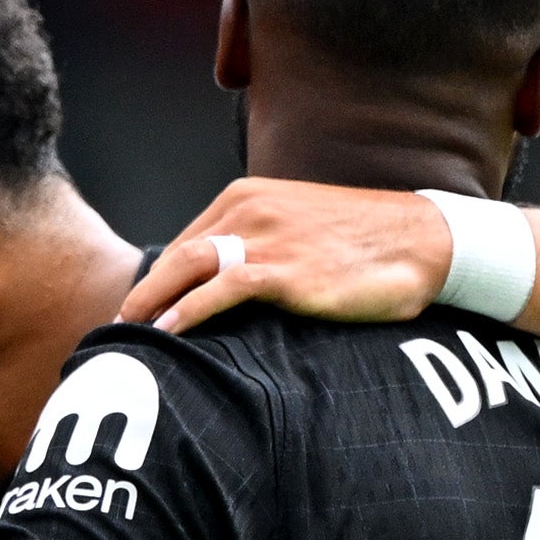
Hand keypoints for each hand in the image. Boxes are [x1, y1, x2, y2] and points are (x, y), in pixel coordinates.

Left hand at [119, 178, 468, 331]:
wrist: (424, 240)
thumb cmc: (366, 244)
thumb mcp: (302, 232)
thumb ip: (261, 248)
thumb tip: (227, 291)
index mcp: (247, 199)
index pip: (185, 244)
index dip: (155, 284)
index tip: (135, 318)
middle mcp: (249, 210)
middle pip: (174, 257)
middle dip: (141, 297)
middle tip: (115, 337)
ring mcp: (266, 237)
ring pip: (185, 268)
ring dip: (149, 306)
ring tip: (126, 340)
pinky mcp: (285, 269)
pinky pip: (219, 291)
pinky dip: (185, 314)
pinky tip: (166, 337)